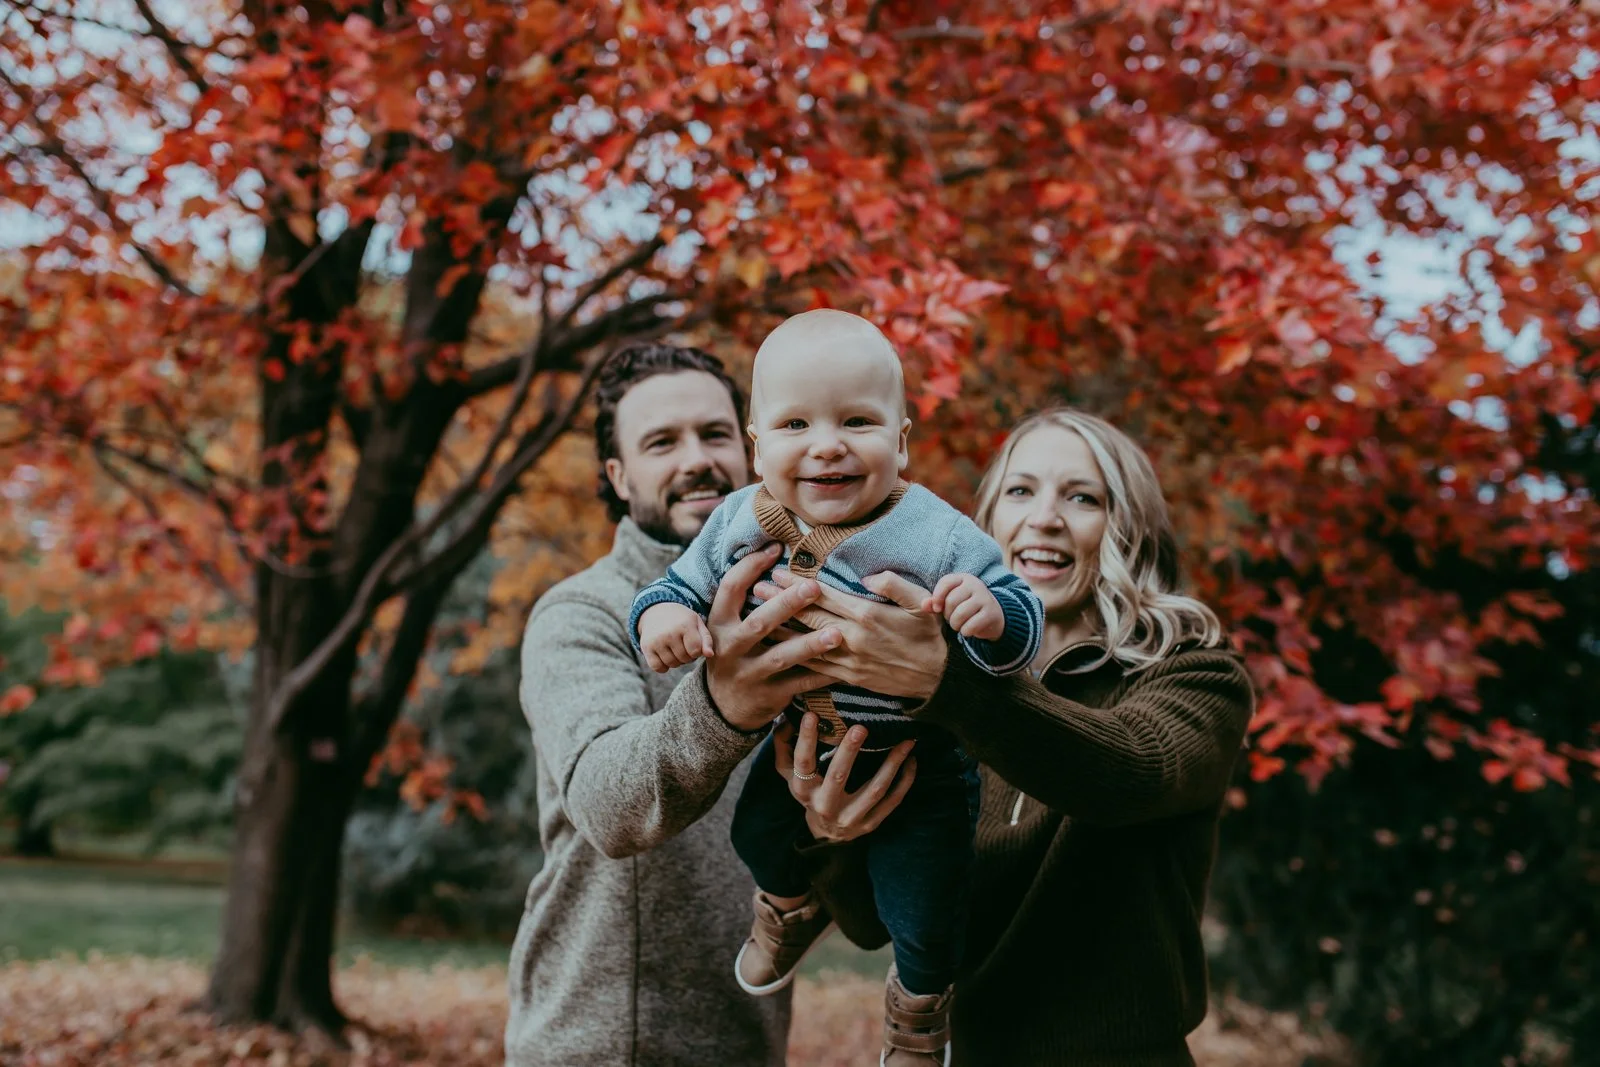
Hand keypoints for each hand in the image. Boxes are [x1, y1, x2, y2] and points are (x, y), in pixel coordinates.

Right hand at [638, 603, 713, 672]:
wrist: (657, 611)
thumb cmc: (682, 620)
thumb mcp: (697, 623)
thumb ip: (706, 640)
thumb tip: (710, 655)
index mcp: (685, 625)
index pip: (695, 651)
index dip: (697, 651)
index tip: (693, 644)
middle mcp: (669, 633)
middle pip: (684, 659)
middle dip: (687, 656)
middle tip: (684, 646)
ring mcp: (656, 641)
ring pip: (672, 664)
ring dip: (676, 661)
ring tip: (675, 650)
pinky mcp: (646, 648)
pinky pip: (657, 667)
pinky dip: (663, 666)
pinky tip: (665, 656)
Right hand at [704, 545, 841, 731]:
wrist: (722, 706)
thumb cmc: (735, 651)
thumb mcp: (727, 625)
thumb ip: (745, 597)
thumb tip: (774, 550)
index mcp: (719, 623)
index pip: (730, 588)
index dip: (750, 567)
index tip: (776, 548)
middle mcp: (730, 648)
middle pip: (759, 623)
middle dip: (786, 604)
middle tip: (814, 587)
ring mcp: (749, 674)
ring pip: (781, 657)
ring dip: (810, 645)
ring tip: (837, 633)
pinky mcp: (769, 695)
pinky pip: (800, 683)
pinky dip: (823, 674)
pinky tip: (846, 665)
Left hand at [755, 569, 947, 699]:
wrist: (941, 678)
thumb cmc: (930, 635)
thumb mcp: (921, 602)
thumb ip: (895, 584)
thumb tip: (869, 575)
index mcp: (868, 614)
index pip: (824, 595)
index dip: (797, 584)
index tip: (777, 573)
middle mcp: (854, 638)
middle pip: (808, 617)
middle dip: (780, 603)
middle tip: (756, 590)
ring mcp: (850, 661)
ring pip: (807, 643)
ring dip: (781, 629)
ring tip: (758, 617)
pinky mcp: (850, 678)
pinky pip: (817, 667)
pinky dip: (796, 656)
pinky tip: (779, 649)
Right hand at [773, 714, 916, 842]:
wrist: (827, 834)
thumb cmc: (810, 793)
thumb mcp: (789, 775)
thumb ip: (784, 747)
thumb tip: (784, 719)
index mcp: (804, 790)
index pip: (803, 763)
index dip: (806, 740)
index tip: (812, 715)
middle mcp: (825, 805)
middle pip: (837, 777)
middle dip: (849, 752)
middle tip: (860, 728)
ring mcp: (850, 817)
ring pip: (874, 790)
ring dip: (891, 764)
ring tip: (905, 742)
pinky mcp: (871, 823)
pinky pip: (892, 801)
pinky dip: (905, 781)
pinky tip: (912, 761)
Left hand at [929, 573, 1003, 639]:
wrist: (992, 616)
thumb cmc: (965, 607)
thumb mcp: (950, 602)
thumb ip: (935, 602)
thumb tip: (924, 605)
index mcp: (963, 578)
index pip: (945, 582)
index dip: (937, 597)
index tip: (937, 609)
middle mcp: (975, 585)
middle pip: (951, 601)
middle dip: (948, 615)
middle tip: (952, 618)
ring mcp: (985, 598)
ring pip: (960, 614)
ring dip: (955, 625)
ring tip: (958, 625)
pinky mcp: (991, 613)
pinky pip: (970, 626)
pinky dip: (966, 631)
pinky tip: (968, 630)